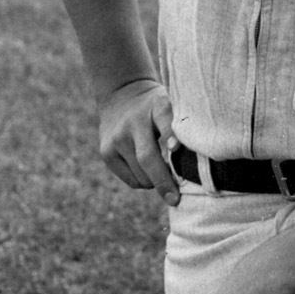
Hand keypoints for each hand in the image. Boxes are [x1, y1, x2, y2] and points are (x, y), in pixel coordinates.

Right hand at [98, 78, 179, 205]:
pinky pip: (130, 179)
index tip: (176, 149)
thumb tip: (187, 160)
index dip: (170, 137)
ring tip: (166, 178)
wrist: (122, 94)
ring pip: (140, 174)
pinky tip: (149, 173)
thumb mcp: (169, 105)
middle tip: (175, 199)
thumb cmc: (156, 107)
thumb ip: (180, 128)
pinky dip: (144, 182)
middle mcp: (134, 122)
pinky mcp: (106, 152)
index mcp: (157, 105)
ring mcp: (117, 138)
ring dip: (155, 183)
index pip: (165, 122)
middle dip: (163, 181)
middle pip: (148, 158)